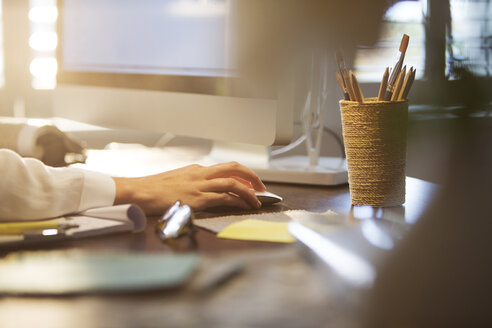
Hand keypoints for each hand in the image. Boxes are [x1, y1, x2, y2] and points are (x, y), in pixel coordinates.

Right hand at [113, 162, 265, 214]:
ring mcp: (200, 185)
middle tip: (261, 187)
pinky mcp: (197, 199)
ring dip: (248, 192)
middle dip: (251, 177)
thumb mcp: (177, 181)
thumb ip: (193, 183)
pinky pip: (223, 198)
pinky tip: (243, 206)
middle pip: (234, 168)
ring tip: (257, 200)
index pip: (226, 168)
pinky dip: (237, 201)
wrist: (140, 192)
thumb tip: (205, 191)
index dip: (242, 174)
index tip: (250, 182)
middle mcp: (201, 174)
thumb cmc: (154, 189)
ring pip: (232, 183)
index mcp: (197, 170)